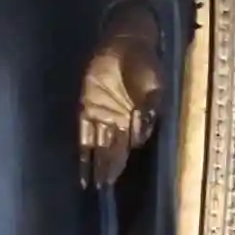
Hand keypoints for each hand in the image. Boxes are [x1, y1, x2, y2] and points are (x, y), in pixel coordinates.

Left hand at [79, 11, 162, 189]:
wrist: (127, 44)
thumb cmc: (144, 64)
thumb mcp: (154, 87)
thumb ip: (149, 110)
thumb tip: (141, 135)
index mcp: (135, 121)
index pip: (126, 148)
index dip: (119, 164)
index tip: (114, 180)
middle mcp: (117, 123)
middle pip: (111, 152)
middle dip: (107, 170)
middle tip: (102, 190)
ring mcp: (101, 115)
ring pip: (97, 147)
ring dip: (95, 165)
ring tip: (92, 186)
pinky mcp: (86, 106)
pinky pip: (83, 132)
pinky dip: (82, 149)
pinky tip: (80, 164)